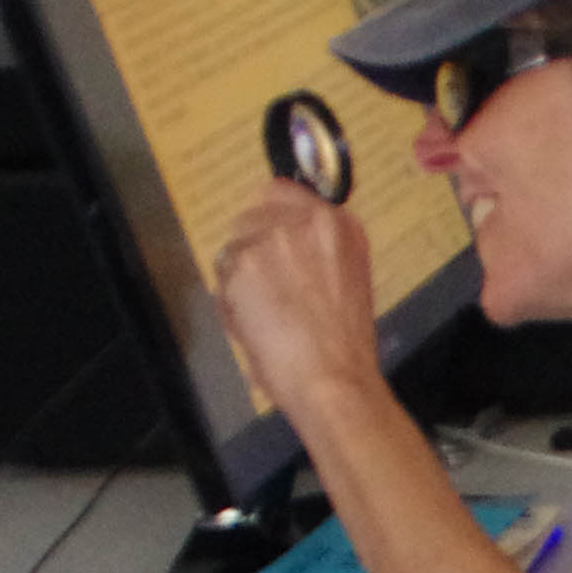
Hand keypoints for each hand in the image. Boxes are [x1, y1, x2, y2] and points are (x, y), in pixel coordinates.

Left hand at [212, 181, 382, 424]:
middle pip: (251, 214)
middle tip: (264, 286)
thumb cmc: (346, 347)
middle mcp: (305, 220)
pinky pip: (221, 277)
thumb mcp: (349, 280)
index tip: (269, 243)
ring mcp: (270, 238)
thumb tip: (286, 250)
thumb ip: (319, 252)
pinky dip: (230, 301)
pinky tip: (253, 325)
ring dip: (239, 277)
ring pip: (233, 247)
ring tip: (263, 314)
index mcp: (339, 224)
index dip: (270, 220)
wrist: (333, 379)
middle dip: (251, 248)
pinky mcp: (241, 263)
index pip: (283, 193)